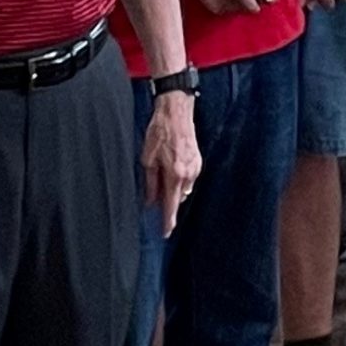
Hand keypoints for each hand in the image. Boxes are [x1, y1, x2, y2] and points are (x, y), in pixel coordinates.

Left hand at [145, 91, 201, 233]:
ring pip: (183, 189)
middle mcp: (188, 174)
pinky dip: (179, 179)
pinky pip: (188, 178)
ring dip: (172, 189)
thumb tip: (151, 202)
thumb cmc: (160, 132)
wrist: (176, 112)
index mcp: (174, 175)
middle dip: (167, 201)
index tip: (165, 233)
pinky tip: (170, 166)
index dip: (168, 221)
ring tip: (161, 173)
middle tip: (153, 195)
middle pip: (177, 199)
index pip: (170, 206)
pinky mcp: (198, 161)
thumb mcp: (147, 159)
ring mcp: (195, 167)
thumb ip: (150, 184)